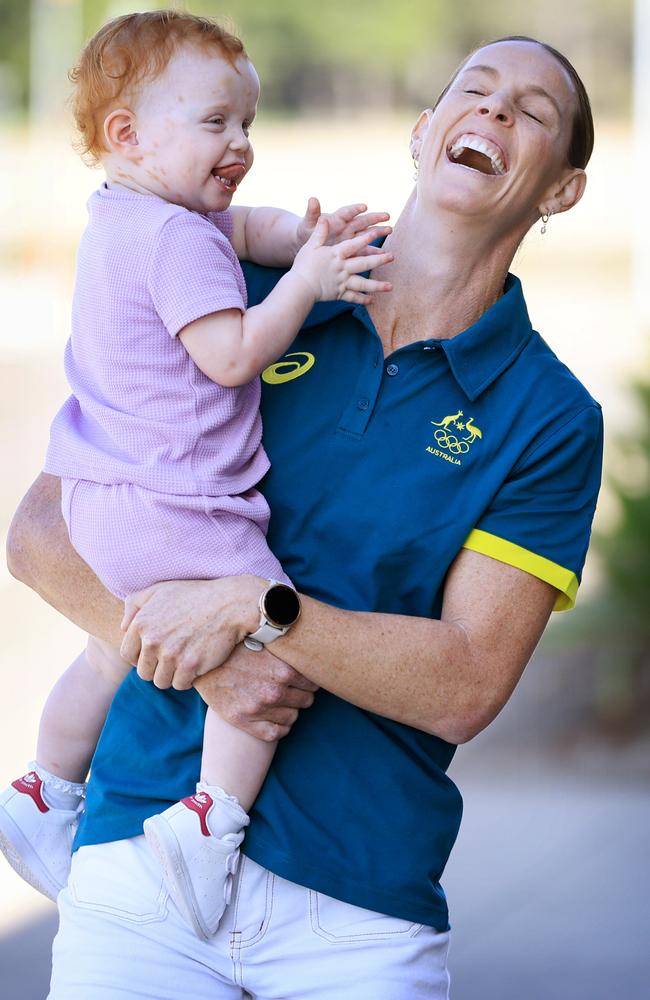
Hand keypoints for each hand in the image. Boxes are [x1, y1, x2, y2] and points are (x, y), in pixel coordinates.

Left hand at [119, 575, 264, 689]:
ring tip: (184, 661)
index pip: (127, 655)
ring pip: (161, 682)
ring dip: (172, 675)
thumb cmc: (195, 595)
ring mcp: (171, 654)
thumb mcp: (160, 590)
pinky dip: (188, 679)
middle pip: (144, 672)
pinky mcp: (190, 665)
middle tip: (173, 657)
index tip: (155, 653)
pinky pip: (180, 685)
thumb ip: (134, 604)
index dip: (141, 656)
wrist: (230, 604)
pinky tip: (196, 664)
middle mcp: (152, 640)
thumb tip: (123, 627)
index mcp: (141, 623)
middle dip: (157, 668)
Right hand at [194, 644, 317, 741]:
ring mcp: (259, 708)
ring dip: (289, 711)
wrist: (201, 662)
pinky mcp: (244, 721)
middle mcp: (274, 690)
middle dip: (300, 695)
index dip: (309, 681)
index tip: (302, 679)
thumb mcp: (264, 643)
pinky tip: (273, 718)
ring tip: (279, 702)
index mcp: (284, 669)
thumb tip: (312, 650)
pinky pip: (276, 734)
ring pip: (292, 718)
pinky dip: (279, 728)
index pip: (314, 683)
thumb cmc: (235, 649)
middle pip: (306, 701)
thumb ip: (287, 652)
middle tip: (291, 689)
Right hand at [291, 217, 393, 305]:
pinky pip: (352, 297)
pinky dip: (362, 299)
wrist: (299, 287)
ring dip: (377, 285)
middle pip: (363, 263)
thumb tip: (324, 218)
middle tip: (392, 257)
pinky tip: (372, 300)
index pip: (353, 245)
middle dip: (379, 260)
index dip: (365, 238)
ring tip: (390, 286)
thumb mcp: (310, 246)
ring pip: (362, 283)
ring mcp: (342, 282)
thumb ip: (319, 233)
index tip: (377, 233)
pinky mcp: (339, 294)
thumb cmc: (303, 265)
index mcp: (336, 255)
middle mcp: (342, 268)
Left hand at [296, 197, 390, 249]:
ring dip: (378, 232)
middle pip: (362, 221)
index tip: (364, 207)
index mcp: (336, 219)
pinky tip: (382, 254)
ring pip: (366, 234)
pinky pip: (364, 251)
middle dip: (374, 218)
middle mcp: (346, 227)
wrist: (308, 247)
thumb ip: (312, 213)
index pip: (347, 212)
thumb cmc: (306, 233)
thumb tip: (312, 199)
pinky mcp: (352, 251)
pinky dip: (373, 253)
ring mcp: (351, 239)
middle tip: (386, 216)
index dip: (355, 209)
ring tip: (389, 230)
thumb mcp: (308, 224)